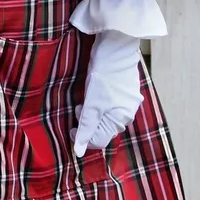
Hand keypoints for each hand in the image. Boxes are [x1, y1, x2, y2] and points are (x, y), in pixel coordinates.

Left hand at [74, 29, 143, 157]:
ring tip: (84, 100)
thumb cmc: (103, 76)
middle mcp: (127, 114)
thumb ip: (86, 128)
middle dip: (88, 124)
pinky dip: (98, 105)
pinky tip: (94, 94)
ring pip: (105, 118)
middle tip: (78, 109)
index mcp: (121, 120)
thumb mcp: (91, 104)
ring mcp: (128, 103)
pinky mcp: (125, 92)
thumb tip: (79, 152)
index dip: (83, 137)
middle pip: (103, 130)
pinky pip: (109, 107)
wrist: (115, 47)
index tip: (71, 127)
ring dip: (91, 114)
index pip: (99, 141)